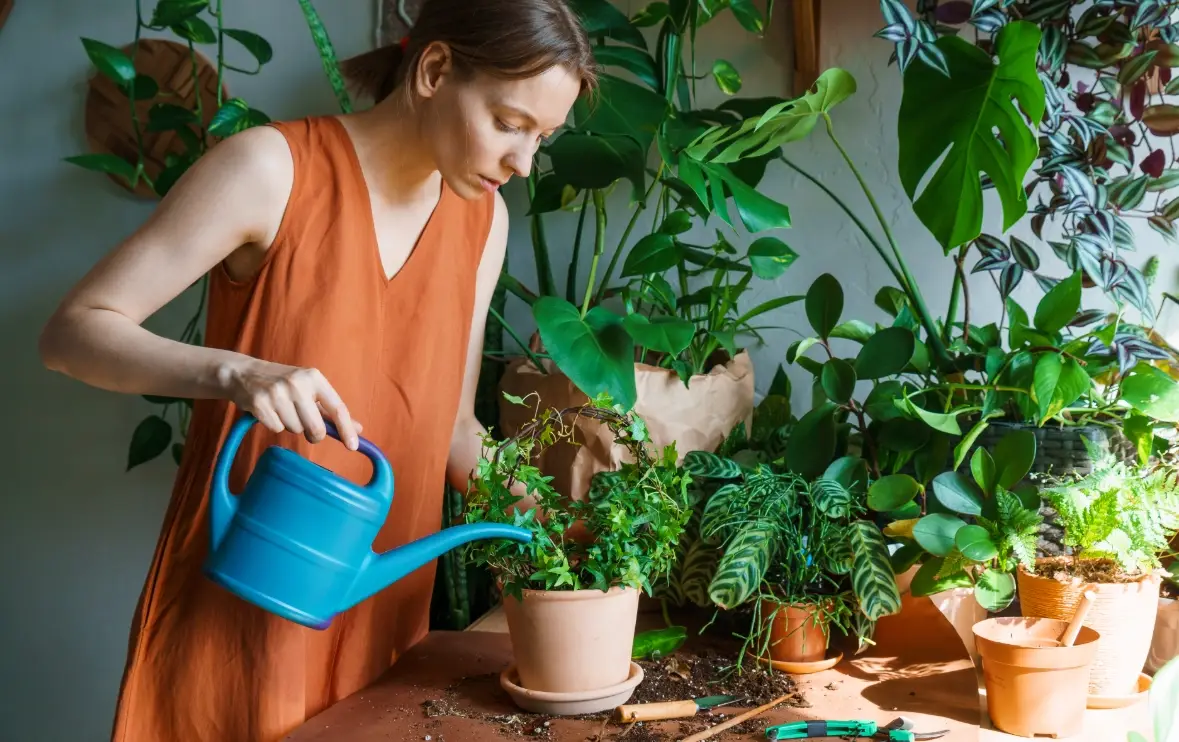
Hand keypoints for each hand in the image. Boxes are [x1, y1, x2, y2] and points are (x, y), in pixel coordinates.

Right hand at [227, 361, 361, 449]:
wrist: (244, 374)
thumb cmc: (284, 384)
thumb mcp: (310, 390)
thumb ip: (331, 410)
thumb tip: (358, 429)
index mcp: (314, 377)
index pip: (337, 408)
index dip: (346, 429)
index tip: (353, 447)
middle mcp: (297, 383)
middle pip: (316, 427)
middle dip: (314, 434)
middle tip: (306, 427)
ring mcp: (277, 393)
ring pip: (296, 430)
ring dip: (291, 426)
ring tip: (282, 410)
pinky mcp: (260, 404)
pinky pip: (277, 429)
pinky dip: (275, 425)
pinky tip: (270, 411)